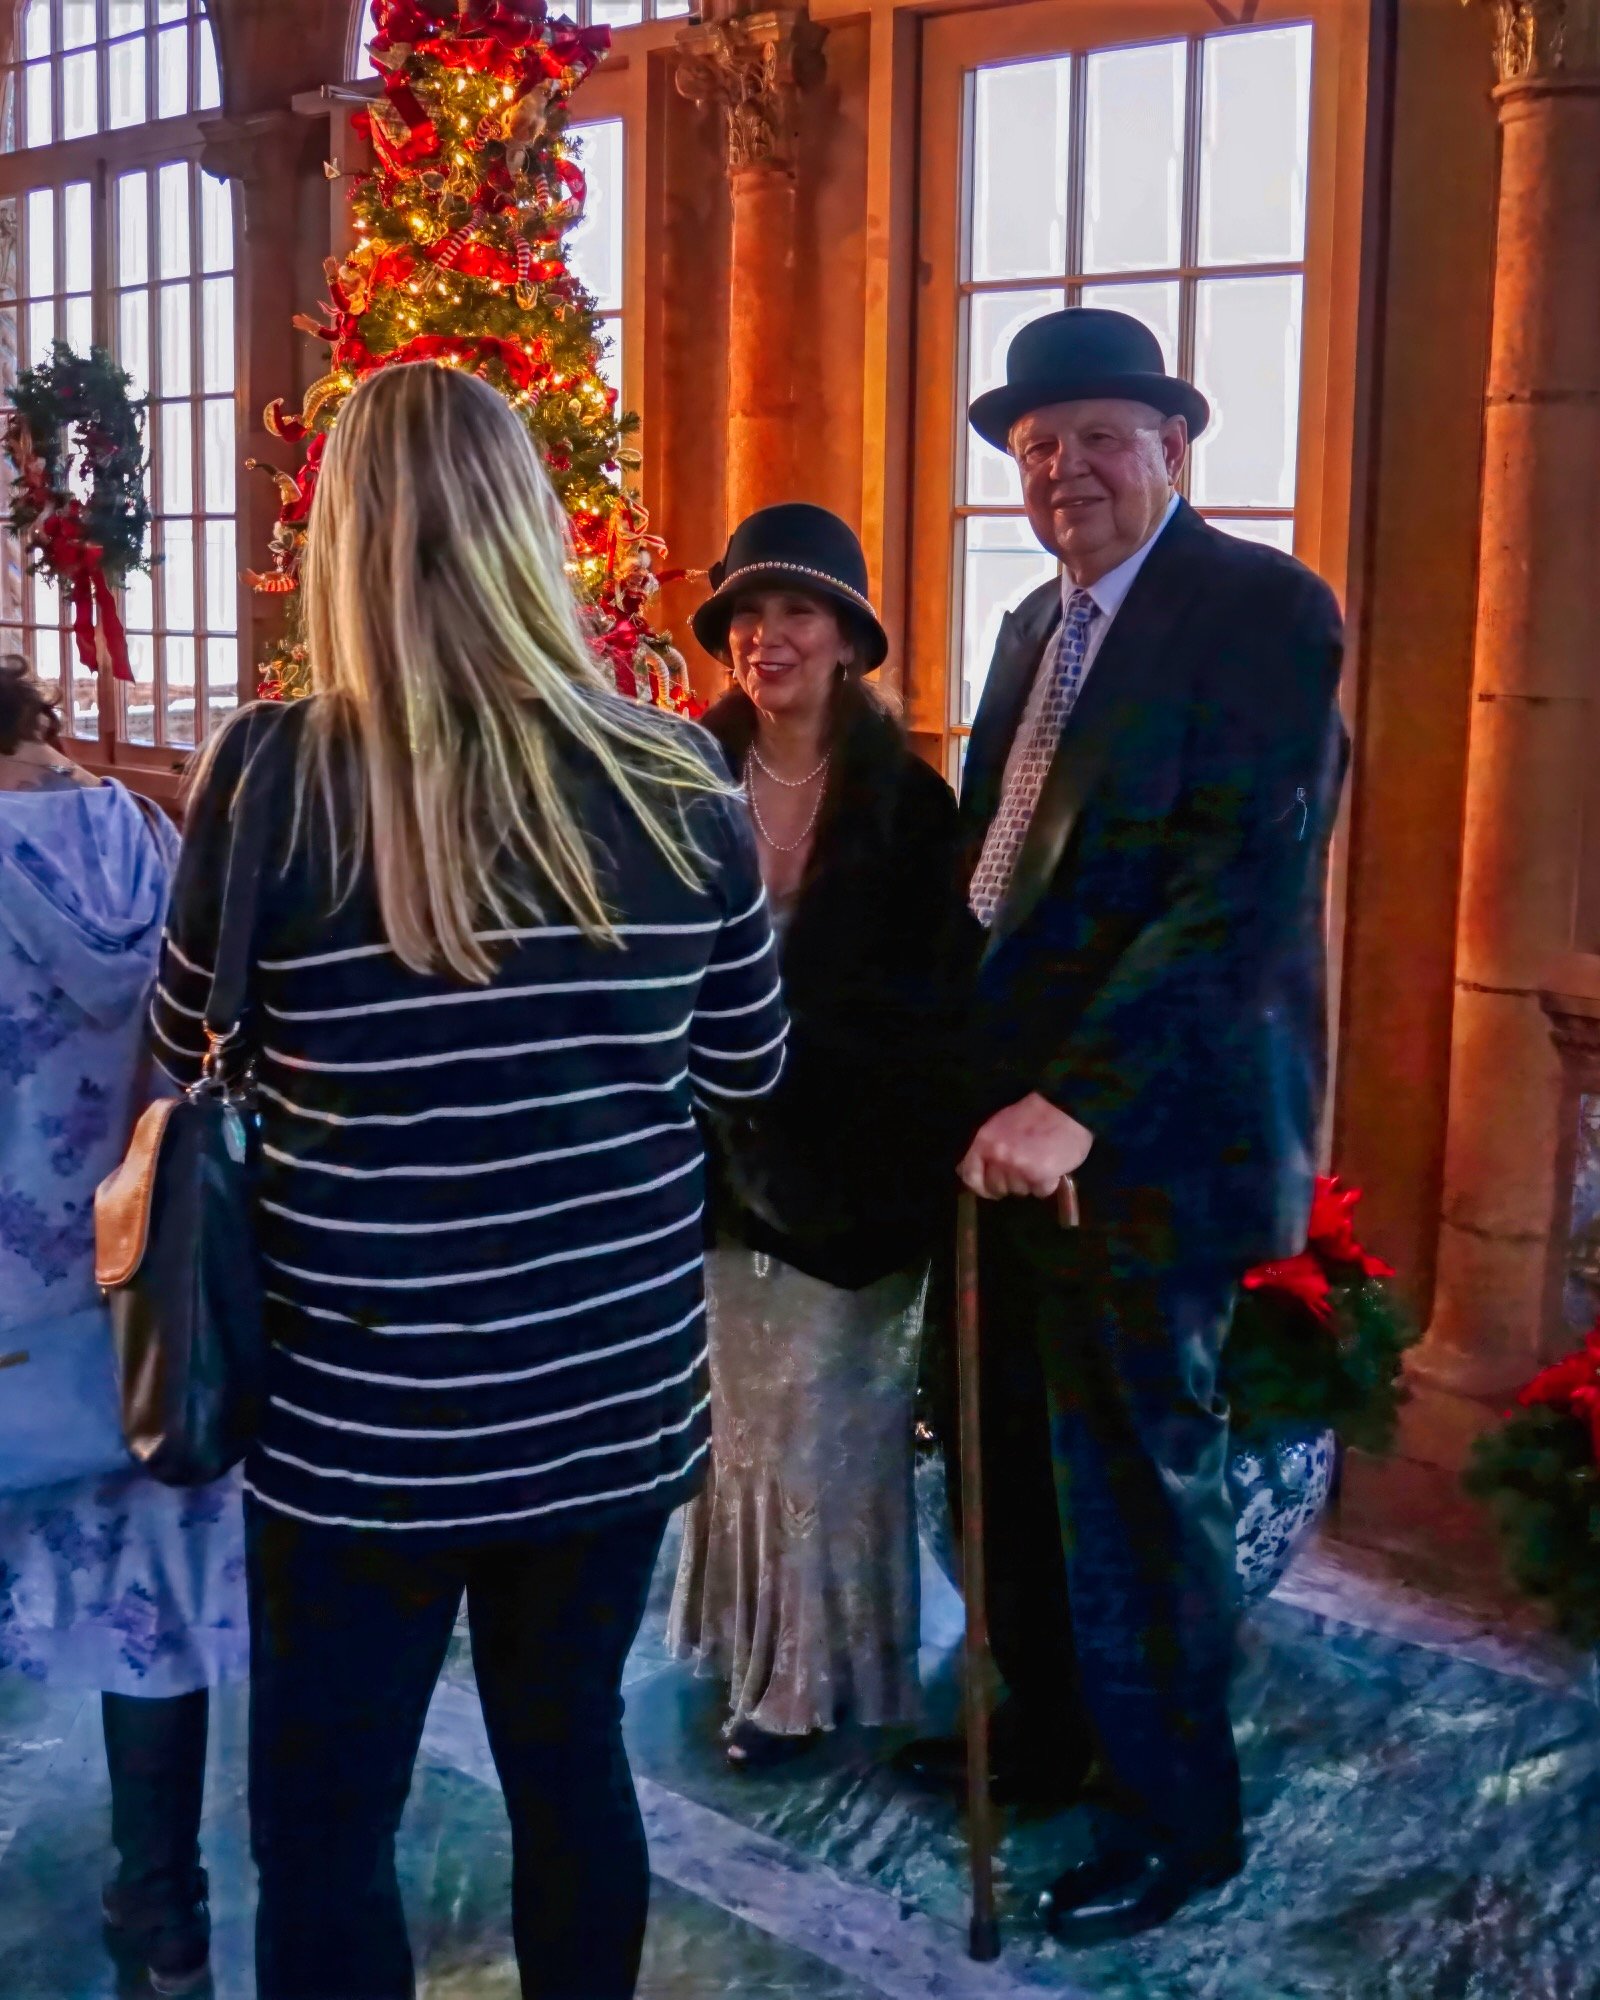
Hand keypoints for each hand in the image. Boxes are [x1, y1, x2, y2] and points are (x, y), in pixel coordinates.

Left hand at [958, 1093, 1093, 1201]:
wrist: (1066, 1107)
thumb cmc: (1033, 1114)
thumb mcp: (999, 1125)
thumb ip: (983, 1148)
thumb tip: (963, 1169)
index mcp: (985, 1142)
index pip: (970, 1176)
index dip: (980, 1187)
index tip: (990, 1190)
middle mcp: (998, 1157)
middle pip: (996, 1188)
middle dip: (1009, 1183)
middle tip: (1023, 1170)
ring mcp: (1019, 1168)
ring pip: (1019, 1192)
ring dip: (1029, 1183)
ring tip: (1039, 1163)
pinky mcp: (1041, 1176)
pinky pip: (1041, 1192)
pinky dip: (1048, 1184)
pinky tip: (1052, 1168)